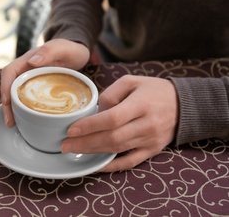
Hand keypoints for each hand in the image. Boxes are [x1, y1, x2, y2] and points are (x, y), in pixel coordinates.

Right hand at [1, 39, 89, 126]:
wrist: (78, 54)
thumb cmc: (71, 49)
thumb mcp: (63, 48)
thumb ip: (49, 52)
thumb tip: (31, 61)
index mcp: (28, 59)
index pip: (9, 72)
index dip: (5, 86)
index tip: (7, 101)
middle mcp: (25, 70)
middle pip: (9, 86)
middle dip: (6, 104)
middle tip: (9, 121)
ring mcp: (30, 80)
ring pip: (15, 94)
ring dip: (12, 109)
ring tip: (12, 124)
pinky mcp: (36, 88)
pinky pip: (25, 98)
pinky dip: (23, 109)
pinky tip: (25, 120)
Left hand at [61, 75, 178, 171]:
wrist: (184, 104)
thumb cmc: (153, 90)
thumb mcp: (132, 82)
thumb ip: (110, 94)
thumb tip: (94, 112)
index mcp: (141, 104)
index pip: (112, 118)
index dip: (90, 126)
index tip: (71, 129)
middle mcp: (147, 124)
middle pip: (112, 138)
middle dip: (85, 143)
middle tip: (65, 144)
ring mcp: (150, 140)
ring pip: (118, 150)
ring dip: (93, 152)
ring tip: (73, 150)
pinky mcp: (152, 150)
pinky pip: (130, 162)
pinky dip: (112, 166)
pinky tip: (95, 165)